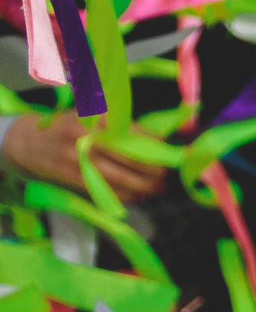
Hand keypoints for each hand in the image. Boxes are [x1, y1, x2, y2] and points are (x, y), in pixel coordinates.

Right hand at [3, 111, 165, 200]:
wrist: (28, 141)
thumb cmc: (68, 127)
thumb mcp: (91, 116)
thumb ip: (120, 126)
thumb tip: (158, 141)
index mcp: (98, 118)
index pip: (137, 134)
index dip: (157, 147)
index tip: (170, 154)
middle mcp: (90, 137)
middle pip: (133, 159)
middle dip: (155, 171)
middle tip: (166, 176)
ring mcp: (81, 159)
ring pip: (122, 178)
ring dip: (145, 187)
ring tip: (157, 189)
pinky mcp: (74, 177)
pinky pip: (107, 191)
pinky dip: (126, 196)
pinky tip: (137, 196)